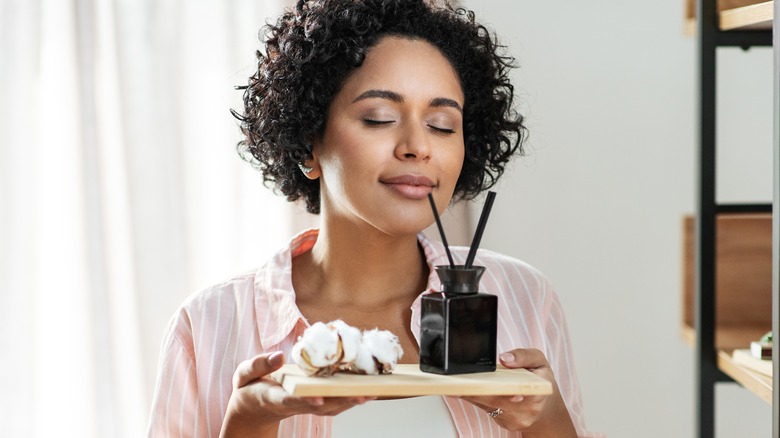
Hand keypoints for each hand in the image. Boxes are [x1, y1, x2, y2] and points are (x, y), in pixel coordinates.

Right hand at [220, 351, 373, 437]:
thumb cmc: (249, 389)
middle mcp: (293, 405)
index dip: (305, 399)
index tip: (319, 397)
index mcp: (274, 398)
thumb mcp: (243, 375)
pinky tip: (366, 389)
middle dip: (341, 400)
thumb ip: (259, 365)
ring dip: (351, 401)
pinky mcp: (313, 403)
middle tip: (363, 394)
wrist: (253, 409)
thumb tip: (279, 356)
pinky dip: (349, 398)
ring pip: (330, 407)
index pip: (291, 400)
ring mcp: (304, 407)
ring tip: (372, 391)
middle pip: (320, 406)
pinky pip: (333, 403)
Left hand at [461, 348, 576, 436]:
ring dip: (472, 394)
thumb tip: (504, 358)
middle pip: (496, 400)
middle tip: (459, 380)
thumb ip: (523, 355)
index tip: (485, 385)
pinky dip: (476, 398)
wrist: (547, 408)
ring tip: (457, 382)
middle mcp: (528, 410)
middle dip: (476, 390)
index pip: (520, 392)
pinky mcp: (505, 423)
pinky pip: (486, 410)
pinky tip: (467, 389)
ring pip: (488, 406)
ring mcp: (516, 419)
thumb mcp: (539, 361)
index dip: (501, 389)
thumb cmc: (541, 381)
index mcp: (538, 391)